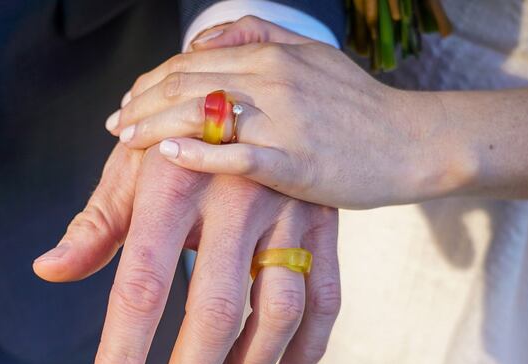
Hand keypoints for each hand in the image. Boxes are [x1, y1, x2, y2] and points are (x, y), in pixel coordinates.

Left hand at [34, 144, 339, 363]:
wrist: (248, 92)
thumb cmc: (177, 135)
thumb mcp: (131, 167)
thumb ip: (95, 224)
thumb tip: (49, 271)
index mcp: (173, 185)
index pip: (143, 280)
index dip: (126, 346)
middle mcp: (233, 197)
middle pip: (216, 306)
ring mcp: (285, 209)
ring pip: (280, 307)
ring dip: (250, 361)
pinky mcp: (320, 220)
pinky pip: (327, 294)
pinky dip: (311, 345)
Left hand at [108, 17, 472, 209]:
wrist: (412, 142)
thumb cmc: (358, 105)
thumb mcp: (313, 54)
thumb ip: (259, 36)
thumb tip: (206, 39)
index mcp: (274, 54)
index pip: (192, 61)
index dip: (151, 81)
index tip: (129, 101)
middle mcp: (274, 80)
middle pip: (187, 84)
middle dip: (141, 104)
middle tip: (115, 125)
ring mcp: (285, 121)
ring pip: (203, 114)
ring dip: (154, 126)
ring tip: (126, 140)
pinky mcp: (296, 163)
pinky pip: (237, 155)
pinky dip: (198, 153)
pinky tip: (168, 154)